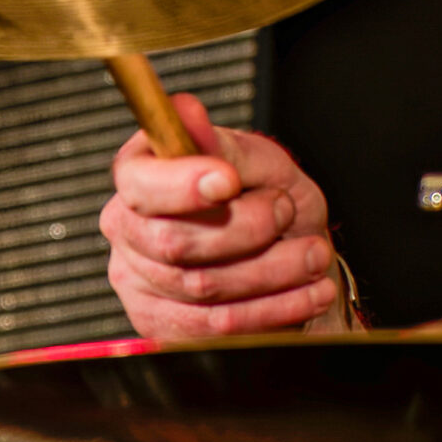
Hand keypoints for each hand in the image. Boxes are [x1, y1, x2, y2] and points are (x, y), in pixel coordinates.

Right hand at [101, 95, 351, 338]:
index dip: (181, 184)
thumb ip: (226, 146)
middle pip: (173, 241)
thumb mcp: (264, 165)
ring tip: (312, 254)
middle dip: (248, 228)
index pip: (139, 183)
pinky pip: (218, 327)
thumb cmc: (273, 208)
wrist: (297, 269)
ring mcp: (141, 284)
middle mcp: (129, 230)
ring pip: (204, 287)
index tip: (227, 180)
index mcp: (142, 178)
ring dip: (273, 270)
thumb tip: (186, 113)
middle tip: (287, 211)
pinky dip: (275, 309)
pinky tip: (308, 292)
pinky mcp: (165, 328)